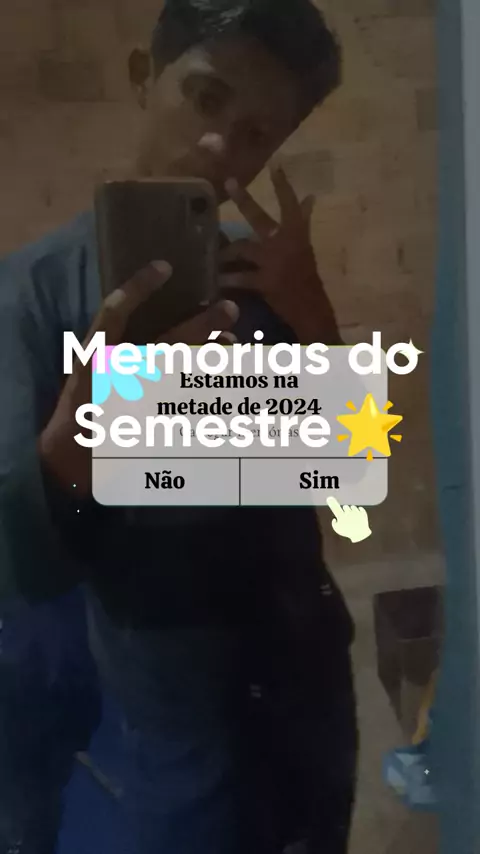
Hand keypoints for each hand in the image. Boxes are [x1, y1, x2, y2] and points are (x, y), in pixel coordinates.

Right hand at [39, 261, 238, 495]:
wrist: (75, 453)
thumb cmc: (87, 401)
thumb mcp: (91, 367)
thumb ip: (117, 343)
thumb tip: (164, 320)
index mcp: (96, 355)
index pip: (114, 313)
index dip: (139, 287)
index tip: (165, 266)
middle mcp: (119, 375)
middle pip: (168, 344)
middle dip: (202, 325)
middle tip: (229, 307)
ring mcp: (138, 399)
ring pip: (185, 372)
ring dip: (213, 355)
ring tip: (232, 341)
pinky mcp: (153, 420)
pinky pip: (188, 403)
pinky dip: (210, 388)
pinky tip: (226, 373)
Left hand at [221, 167, 341, 343]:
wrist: (311, 307)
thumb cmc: (307, 275)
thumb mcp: (305, 244)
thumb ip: (302, 220)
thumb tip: (309, 197)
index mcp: (296, 232)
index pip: (290, 203)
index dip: (282, 184)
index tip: (274, 165)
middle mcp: (283, 241)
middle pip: (259, 216)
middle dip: (243, 199)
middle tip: (229, 182)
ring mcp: (272, 261)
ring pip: (242, 248)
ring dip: (225, 252)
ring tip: (212, 255)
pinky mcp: (264, 281)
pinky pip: (240, 278)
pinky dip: (227, 279)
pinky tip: (216, 280)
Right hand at [326, 498, 371, 543]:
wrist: (360, 535)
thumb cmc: (348, 533)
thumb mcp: (338, 530)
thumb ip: (334, 524)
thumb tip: (335, 518)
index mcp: (342, 517)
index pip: (336, 508)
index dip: (332, 503)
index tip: (329, 498)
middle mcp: (349, 513)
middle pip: (345, 507)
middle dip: (345, 510)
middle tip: (346, 515)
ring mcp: (356, 512)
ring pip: (352, 507)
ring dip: (352, 510)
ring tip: (353, 517)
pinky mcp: (363, 513)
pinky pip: (360, 508)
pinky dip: (359, 511)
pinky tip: (358, 516)